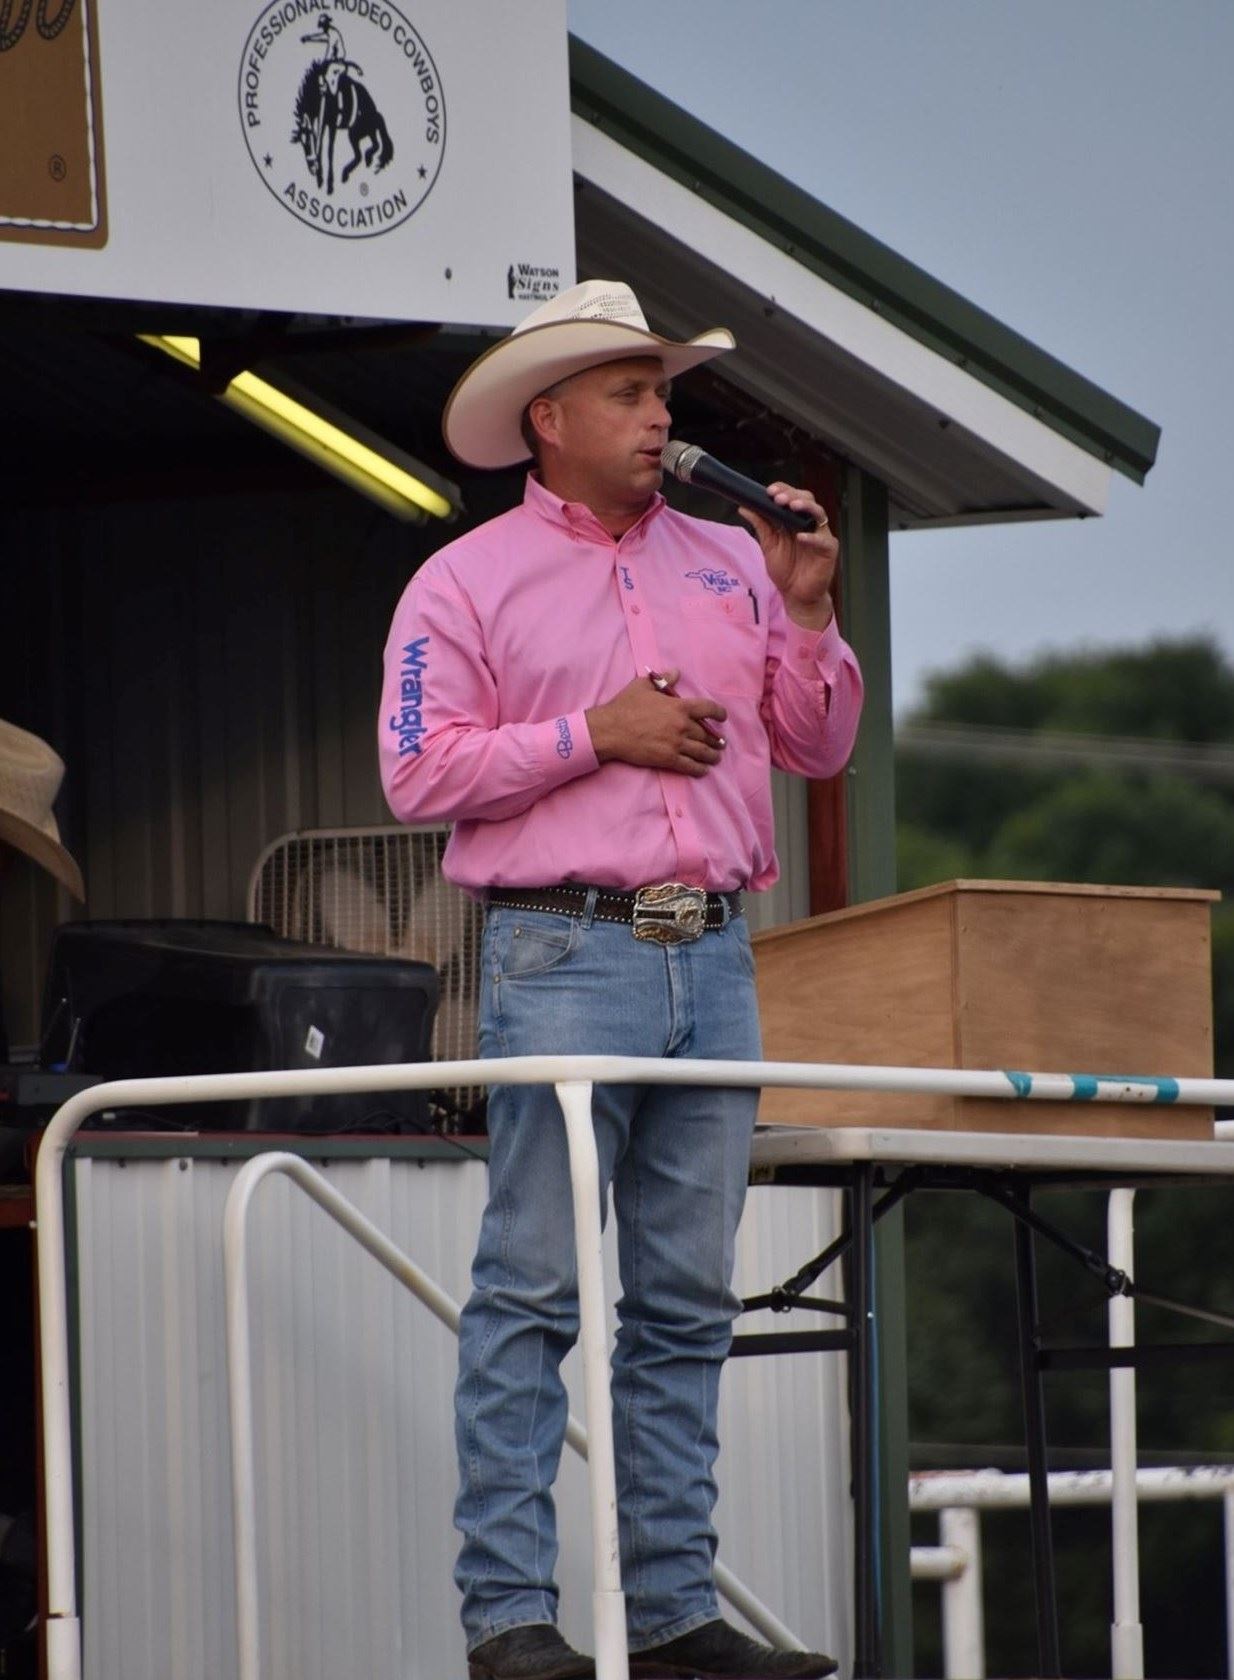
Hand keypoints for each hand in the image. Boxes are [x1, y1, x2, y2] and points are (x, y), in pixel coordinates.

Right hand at [585, 670, 727, 777]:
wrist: (610, 730)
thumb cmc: (625, 706)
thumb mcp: (643, 686)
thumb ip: (663, 679)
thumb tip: (676, 672)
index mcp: (679, 706)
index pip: (708, 709)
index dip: (719, 713)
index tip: (722, 718)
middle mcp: (682, 725)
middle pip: (707, 734)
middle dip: (716, 740)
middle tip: (720, 743)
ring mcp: (676, 744)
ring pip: (702, 751)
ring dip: (712, 756)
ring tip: (716, 758)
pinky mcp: (668, 759)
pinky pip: (690, 766)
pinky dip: (700, 769)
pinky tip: (704, 770)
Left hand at [739, 483, 837, 631]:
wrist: (796, 595)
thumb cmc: (786, 570)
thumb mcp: (769, 545)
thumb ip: (760, 525)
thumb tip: (744, 507)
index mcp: (795, 520)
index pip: (792, 497)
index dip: (783, 490)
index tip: (769, 491)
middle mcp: (809, 524)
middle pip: (807, 500)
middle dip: (793, 495)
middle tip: (778, 498)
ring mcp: (821, 535)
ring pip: (819, 513)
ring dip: (806, 507)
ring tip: (792, 506)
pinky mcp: (829, 550)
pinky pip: (823, 540)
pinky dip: (812, 537)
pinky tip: (801, 537)